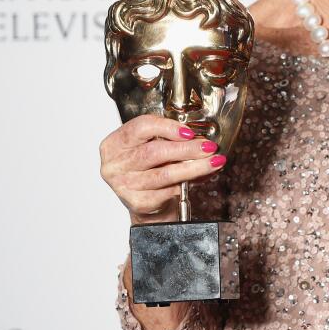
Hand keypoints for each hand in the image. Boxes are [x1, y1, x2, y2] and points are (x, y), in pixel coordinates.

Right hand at [99, 114, 225, 224]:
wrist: (148, 200)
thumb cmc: (150, 168)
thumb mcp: (152, 146)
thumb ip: (168, 138)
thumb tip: (198, 138)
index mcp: (114, 144)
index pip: (140, 127)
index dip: (168, 127)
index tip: (189, 132)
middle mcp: (115, 164)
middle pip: (154, 152)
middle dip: (187, 148)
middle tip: (209, 147)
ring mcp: (124, 185)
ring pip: (165, 173)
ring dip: (194, 167)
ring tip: (214, 162)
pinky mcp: (138, 202)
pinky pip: (168, 191)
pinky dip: (188, 183)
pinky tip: (201, 177)